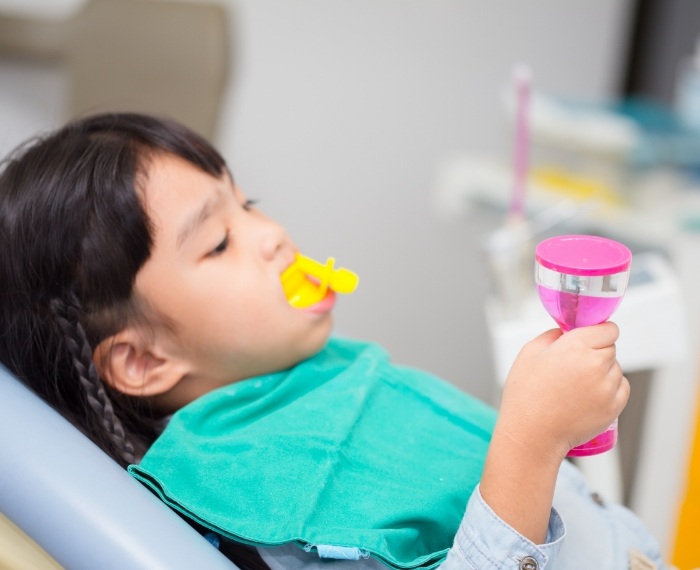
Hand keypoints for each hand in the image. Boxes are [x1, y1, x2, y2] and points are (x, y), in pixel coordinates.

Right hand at [497, 321, 628, 460]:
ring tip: (578, 385)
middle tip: (575, 366)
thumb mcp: (528, 353)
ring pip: (616, 369)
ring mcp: (607, 387)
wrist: (532, 434)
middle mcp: (595, 364)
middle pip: (611, 348)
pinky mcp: (613, 407)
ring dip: (603, 372)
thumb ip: (551, 335)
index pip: (608, 329)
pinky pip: (622, 389)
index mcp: (575, 346)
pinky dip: (610, 389)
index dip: (598, 332)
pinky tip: (588, 396)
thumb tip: (565, 332)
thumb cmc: (525, 395)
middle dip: (596, 352)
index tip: (590, 338)